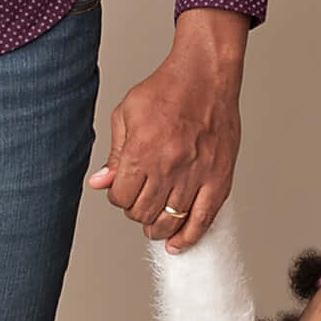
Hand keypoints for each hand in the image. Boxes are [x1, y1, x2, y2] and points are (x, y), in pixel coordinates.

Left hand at [87, 8, 245, 249]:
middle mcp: (169, 167)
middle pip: (143, 213)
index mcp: (142, 152)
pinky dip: (190, 237)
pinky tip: (179, 244)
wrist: (206, 76)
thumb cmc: (167, 90)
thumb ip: (115, 153)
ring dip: (157, 227)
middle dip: (136, 212)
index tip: (122, 191)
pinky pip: (204, 218)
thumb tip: (100, 182)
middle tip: (139, 203)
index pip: (120, 197)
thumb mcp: (127, 115)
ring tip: (154, 225)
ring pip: (170, 221)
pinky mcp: (219, 178)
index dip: (117, 197)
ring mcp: (196, 174)